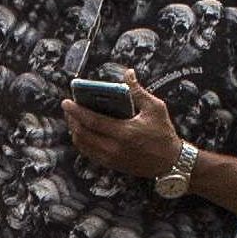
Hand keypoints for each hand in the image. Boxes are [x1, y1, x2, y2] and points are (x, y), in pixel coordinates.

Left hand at [64, 94, 183, 183]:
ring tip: (73, 119)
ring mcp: (112, 159)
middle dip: (72, 120)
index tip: (66, 102)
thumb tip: (128, 72)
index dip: (76, 111)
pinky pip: (90, 154)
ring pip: (83, 146)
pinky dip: (82, 142)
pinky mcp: (112, 165)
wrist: (171, 162)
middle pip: (83, 135)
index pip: (92, 121)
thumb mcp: (155, 108)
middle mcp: (114, 148)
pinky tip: (83, 132)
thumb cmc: (164, 133)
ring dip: (75, 132)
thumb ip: (138, 91)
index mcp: (124, 132)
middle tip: (68, 109)